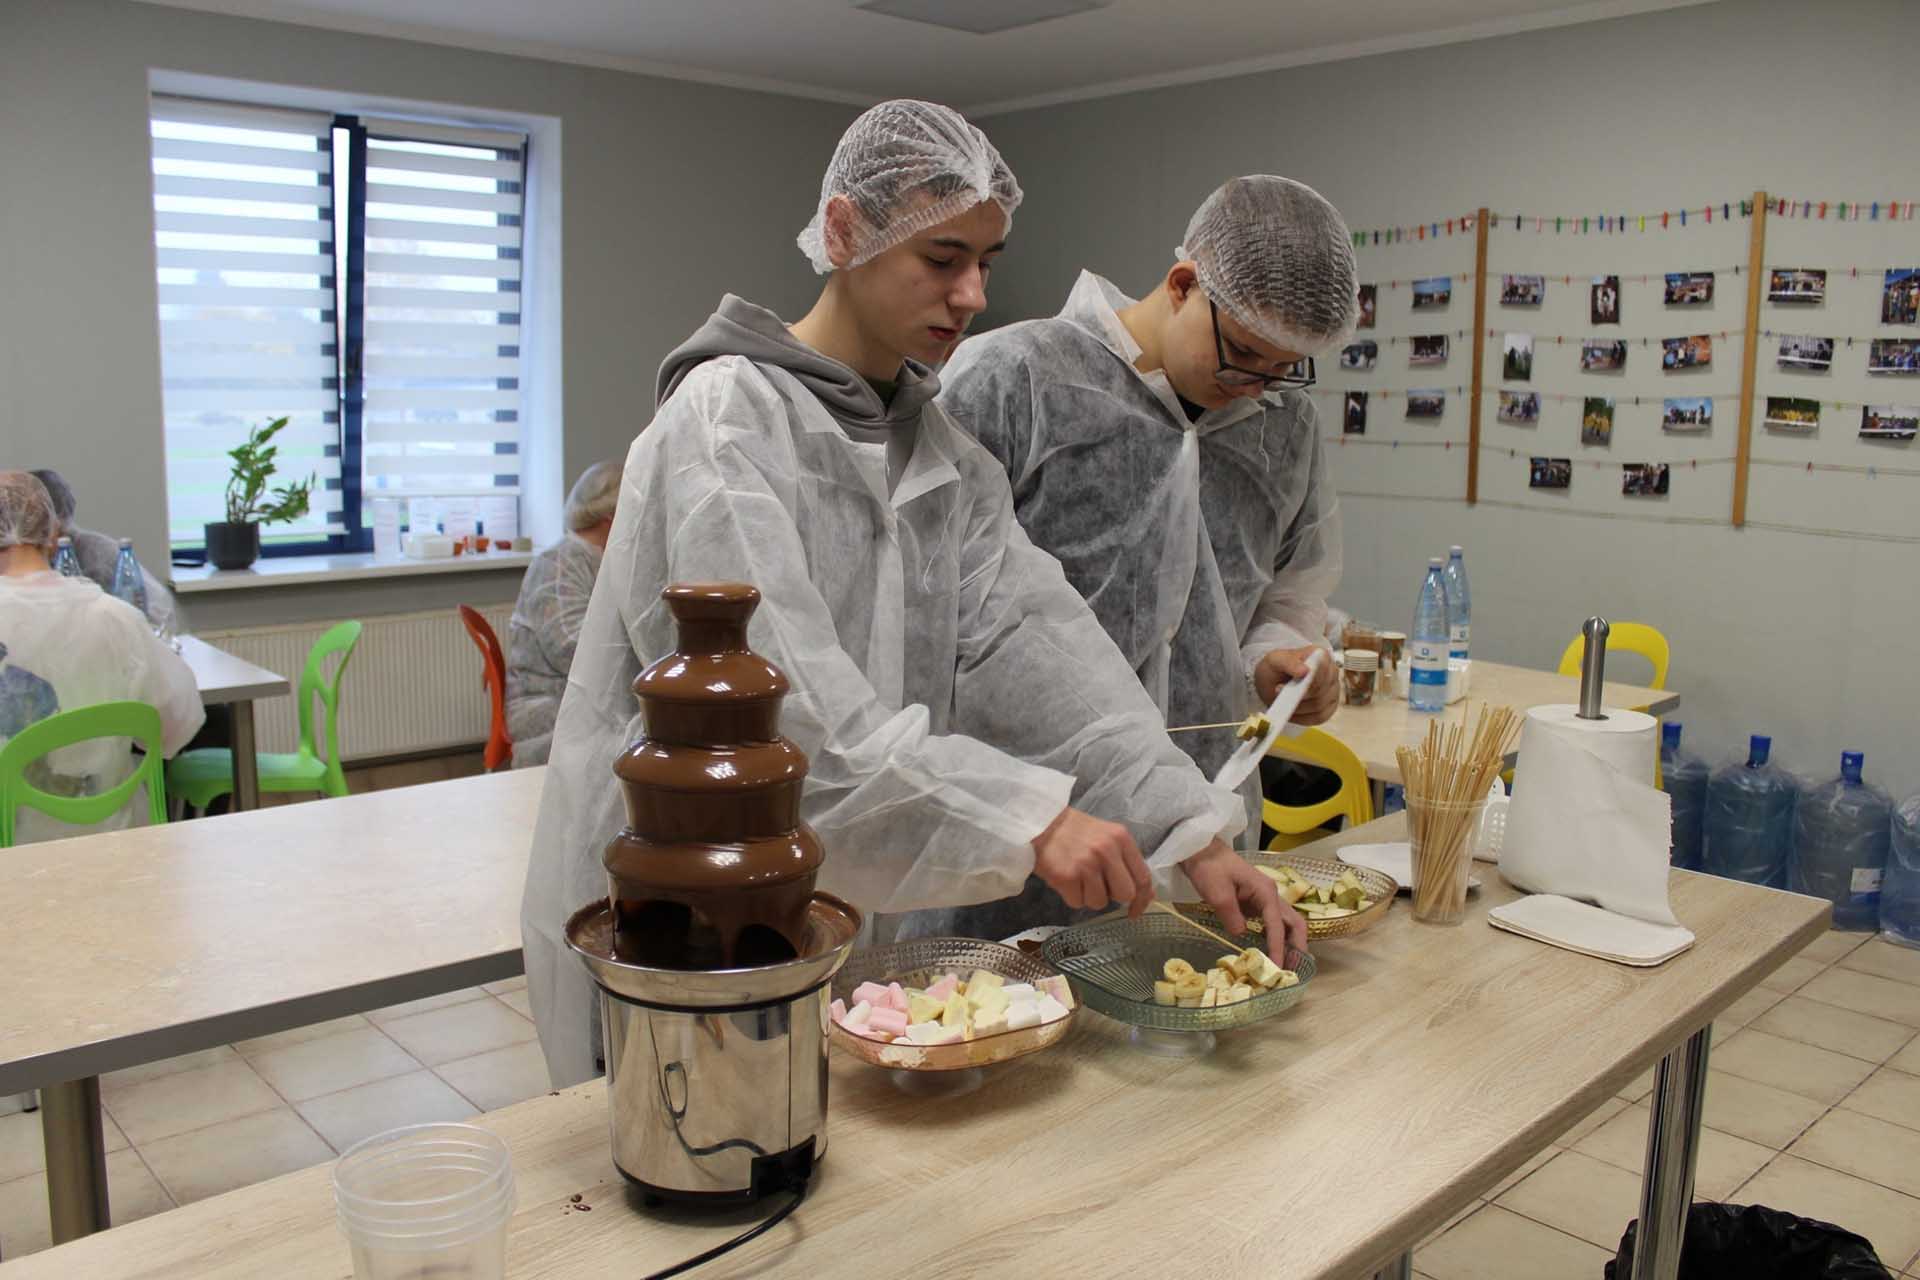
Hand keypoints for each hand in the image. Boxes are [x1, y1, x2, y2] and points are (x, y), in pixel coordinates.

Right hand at [1032, 808, 1154, 915]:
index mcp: (1121, 839)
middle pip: (1125, 894)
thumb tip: (1143, 892)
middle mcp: (1107, 851)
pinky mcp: (1066, 877)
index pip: (1143, 876)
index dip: (1142, 899)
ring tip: (1077, 877)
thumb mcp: (1106, 836)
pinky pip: (1077, 903)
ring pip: (1099, 902)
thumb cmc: (1074, 831)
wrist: (1039, 822)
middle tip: (1097, 885)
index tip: (1135, 911)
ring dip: (1088, 896)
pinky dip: (1071, 896)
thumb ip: (1124, 860)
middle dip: (1112, 895)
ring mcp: (1086, 864)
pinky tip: (1065, 879)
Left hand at [1181, 839, 1308, 965]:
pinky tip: (1270, 951)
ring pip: (1286, 923)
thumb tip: (1241, 935)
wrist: (1200, 851)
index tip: (1278, 968)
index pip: (1277, 926)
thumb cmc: (1209, 869)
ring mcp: (1264, 898)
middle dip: (1297, 947)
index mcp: (1266, 892)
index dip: (1279, 949)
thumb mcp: (1217, 894)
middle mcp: (1271, 895)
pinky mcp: (1255, 902)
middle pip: (1294, 923)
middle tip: (1293, 970)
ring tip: (1286, 966)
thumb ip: (1232, 917)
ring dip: (1289, 943)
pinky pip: (1272, 923)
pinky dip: (1276, 938)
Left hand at [1253, 645, 1338, 725]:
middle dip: (1296, 697)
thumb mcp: (1275, 660)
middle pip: (1320, 692)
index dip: (1304, 682)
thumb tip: (1304, 671)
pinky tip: (1291, 712)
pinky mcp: (1330, 707)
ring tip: (1283, 702)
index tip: (1283, 686)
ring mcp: (1333, 691)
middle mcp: (1331, 672)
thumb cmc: (1276, 669)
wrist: (1273, 682)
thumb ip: (1289, 662)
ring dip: (1297, 708)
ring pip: (1319, 707)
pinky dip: (1302, 718)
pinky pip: (1319, 717)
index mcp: (1321, 656)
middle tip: (1278, 694)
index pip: (1321, 672)